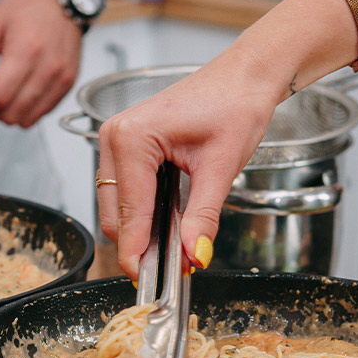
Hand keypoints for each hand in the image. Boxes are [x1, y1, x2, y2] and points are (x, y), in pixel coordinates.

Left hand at [0, 0, 81, 127]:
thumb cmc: (27, 6)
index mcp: (27, 50)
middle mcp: (48, 68)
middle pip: (9, 112)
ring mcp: (61, 79)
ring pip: (25, 119)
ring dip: (5, 114)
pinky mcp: (68, 84)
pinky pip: (41, 114)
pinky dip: (23, 111)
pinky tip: (15, 94)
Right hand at [95, 52, 281, 277]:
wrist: (244, 77)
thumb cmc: (235, 105)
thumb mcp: (222, 167)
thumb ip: (203, 216)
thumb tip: (194, 256)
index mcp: (132, 137)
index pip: (130, 210)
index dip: (138, 250)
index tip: (149, 280)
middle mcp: (114, 136)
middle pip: (114, 213)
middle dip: (140, 244)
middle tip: (175, 267)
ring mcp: (115, 140)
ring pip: (116, 205)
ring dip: (141, 229)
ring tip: (176, 246)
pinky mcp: (125, 144)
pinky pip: (124, 190)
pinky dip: (143, 212)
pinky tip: (168, 222)